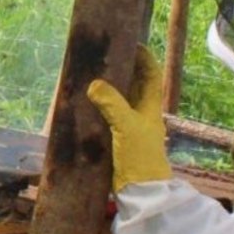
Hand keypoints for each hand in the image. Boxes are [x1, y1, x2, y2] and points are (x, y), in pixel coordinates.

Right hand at [87, 46, 172, 191]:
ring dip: (106, 88)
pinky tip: (81, 104)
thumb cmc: (140, 157)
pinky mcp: (115, 138)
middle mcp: (140, 112)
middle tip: (101, 55)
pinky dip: (96, 108)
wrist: (139, 191)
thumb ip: (112, 104)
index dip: (143, 57)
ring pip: (118, 100)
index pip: (151, 74)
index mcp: (150, 106)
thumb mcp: (126, 126)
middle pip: (133, 84)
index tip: (130, 42)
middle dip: (120, 69)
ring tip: (88, 74)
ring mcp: (128, 126)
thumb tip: (94, 84)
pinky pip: (105, 116)